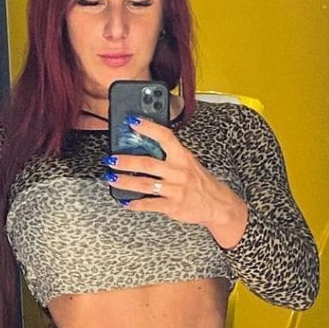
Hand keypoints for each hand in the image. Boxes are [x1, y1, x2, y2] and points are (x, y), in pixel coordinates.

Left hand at [104, 117, 246, 241]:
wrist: (217, 204)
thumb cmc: (199, 182)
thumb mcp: (188, 163)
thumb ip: (169, 155)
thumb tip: (144, 145)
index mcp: (183, 156)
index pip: (165, 137)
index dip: (148, 128)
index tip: (132, 122)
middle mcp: (179, 171)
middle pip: (148, 163)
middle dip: (127, 161)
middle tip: (111, 158)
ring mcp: (175, 189)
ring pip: (145, 184)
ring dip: (125, 181)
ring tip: (112, 178)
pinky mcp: (172, 205)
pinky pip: (150, 204)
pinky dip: (135, 204)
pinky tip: (125, 202)